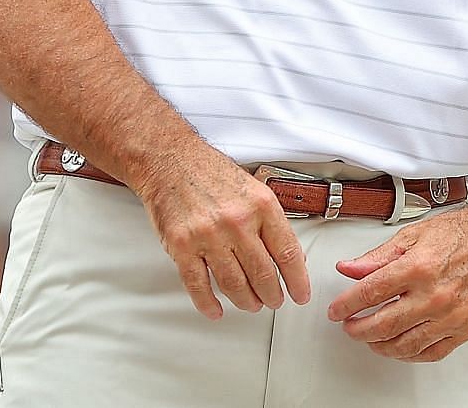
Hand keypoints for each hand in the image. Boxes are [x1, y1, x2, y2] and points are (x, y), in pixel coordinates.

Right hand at [134, 145, 312, 318]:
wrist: (168, 158)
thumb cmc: (209, 171)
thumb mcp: (253, 187)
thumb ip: (271, 221)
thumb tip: (291, 256)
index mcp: (260, 205)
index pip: (288, 254)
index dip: (297, 281)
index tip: (299, 294)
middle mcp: (236, 221)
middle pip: (263, 275)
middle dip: (272, 296)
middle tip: (273, 301)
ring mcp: (208, 235)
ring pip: (234, 285)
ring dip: (246, 301)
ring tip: (250, 303)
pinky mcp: (181, 245)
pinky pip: (198, 285)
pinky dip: (208, 303)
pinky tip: (215, 309)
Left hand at [326, 195, 467, 360]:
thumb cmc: (459, 234)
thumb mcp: (411, 235)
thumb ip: (377, 257)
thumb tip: (348, 269)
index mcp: (417, 267)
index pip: (369, 293)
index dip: (346, 305)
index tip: (335, 311)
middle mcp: (435, 295)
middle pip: (384, 324)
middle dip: (358, 329)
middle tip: (348, 326)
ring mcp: (453, 316)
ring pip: (406, 345)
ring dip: (381, 345)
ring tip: (369, 338)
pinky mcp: (467, 329)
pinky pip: (432, 352)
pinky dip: (410, 354)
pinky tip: (399, 346)